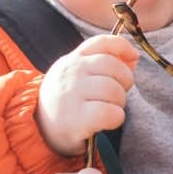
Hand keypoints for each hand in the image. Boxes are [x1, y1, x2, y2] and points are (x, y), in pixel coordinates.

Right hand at [36, 35, 138, 156]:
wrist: (38, 131)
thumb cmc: (64, 104)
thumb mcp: (76, 78)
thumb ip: (102, 66)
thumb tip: (133, 58)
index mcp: (72, 60)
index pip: (101, 42)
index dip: (123, 46)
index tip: (134, 56)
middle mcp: (71, 73)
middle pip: (114, 67)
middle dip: (124, 81)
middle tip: (116, 96)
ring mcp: (72, 94)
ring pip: (114, 90)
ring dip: (119, 102)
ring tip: (108, 109)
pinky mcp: (77, 118)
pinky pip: (112, 112)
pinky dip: (116, 118)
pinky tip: (106, 122)